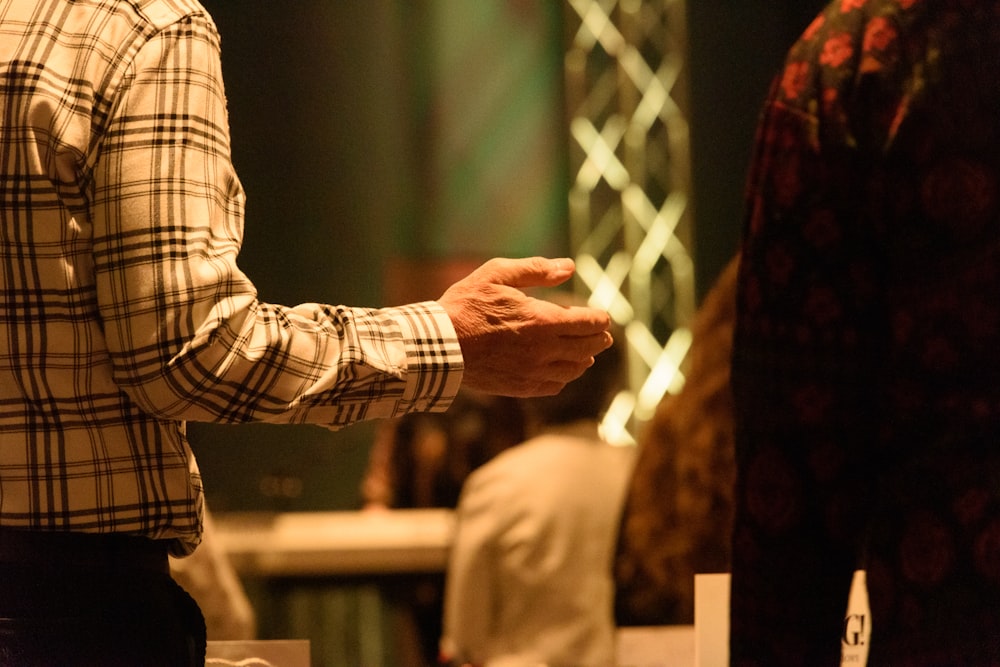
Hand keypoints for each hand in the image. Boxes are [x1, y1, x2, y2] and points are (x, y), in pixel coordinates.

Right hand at [438, 257, 612, 396]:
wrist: (440, 346)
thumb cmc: (465, 305)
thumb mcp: (497, 274)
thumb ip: (536, 270)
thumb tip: (569, 267)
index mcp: (542, 320)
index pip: (588, 323)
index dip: (600, 319)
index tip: (603, 317)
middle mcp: (544, 350)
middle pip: (587, 347)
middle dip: (598, 339)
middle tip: (603, 336)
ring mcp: (533, 372)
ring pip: (573, 369)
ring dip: (584, 359)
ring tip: (586, 354)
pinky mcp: (520, 388)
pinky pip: (554, 386)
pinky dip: (564, 377)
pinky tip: (561, 371)